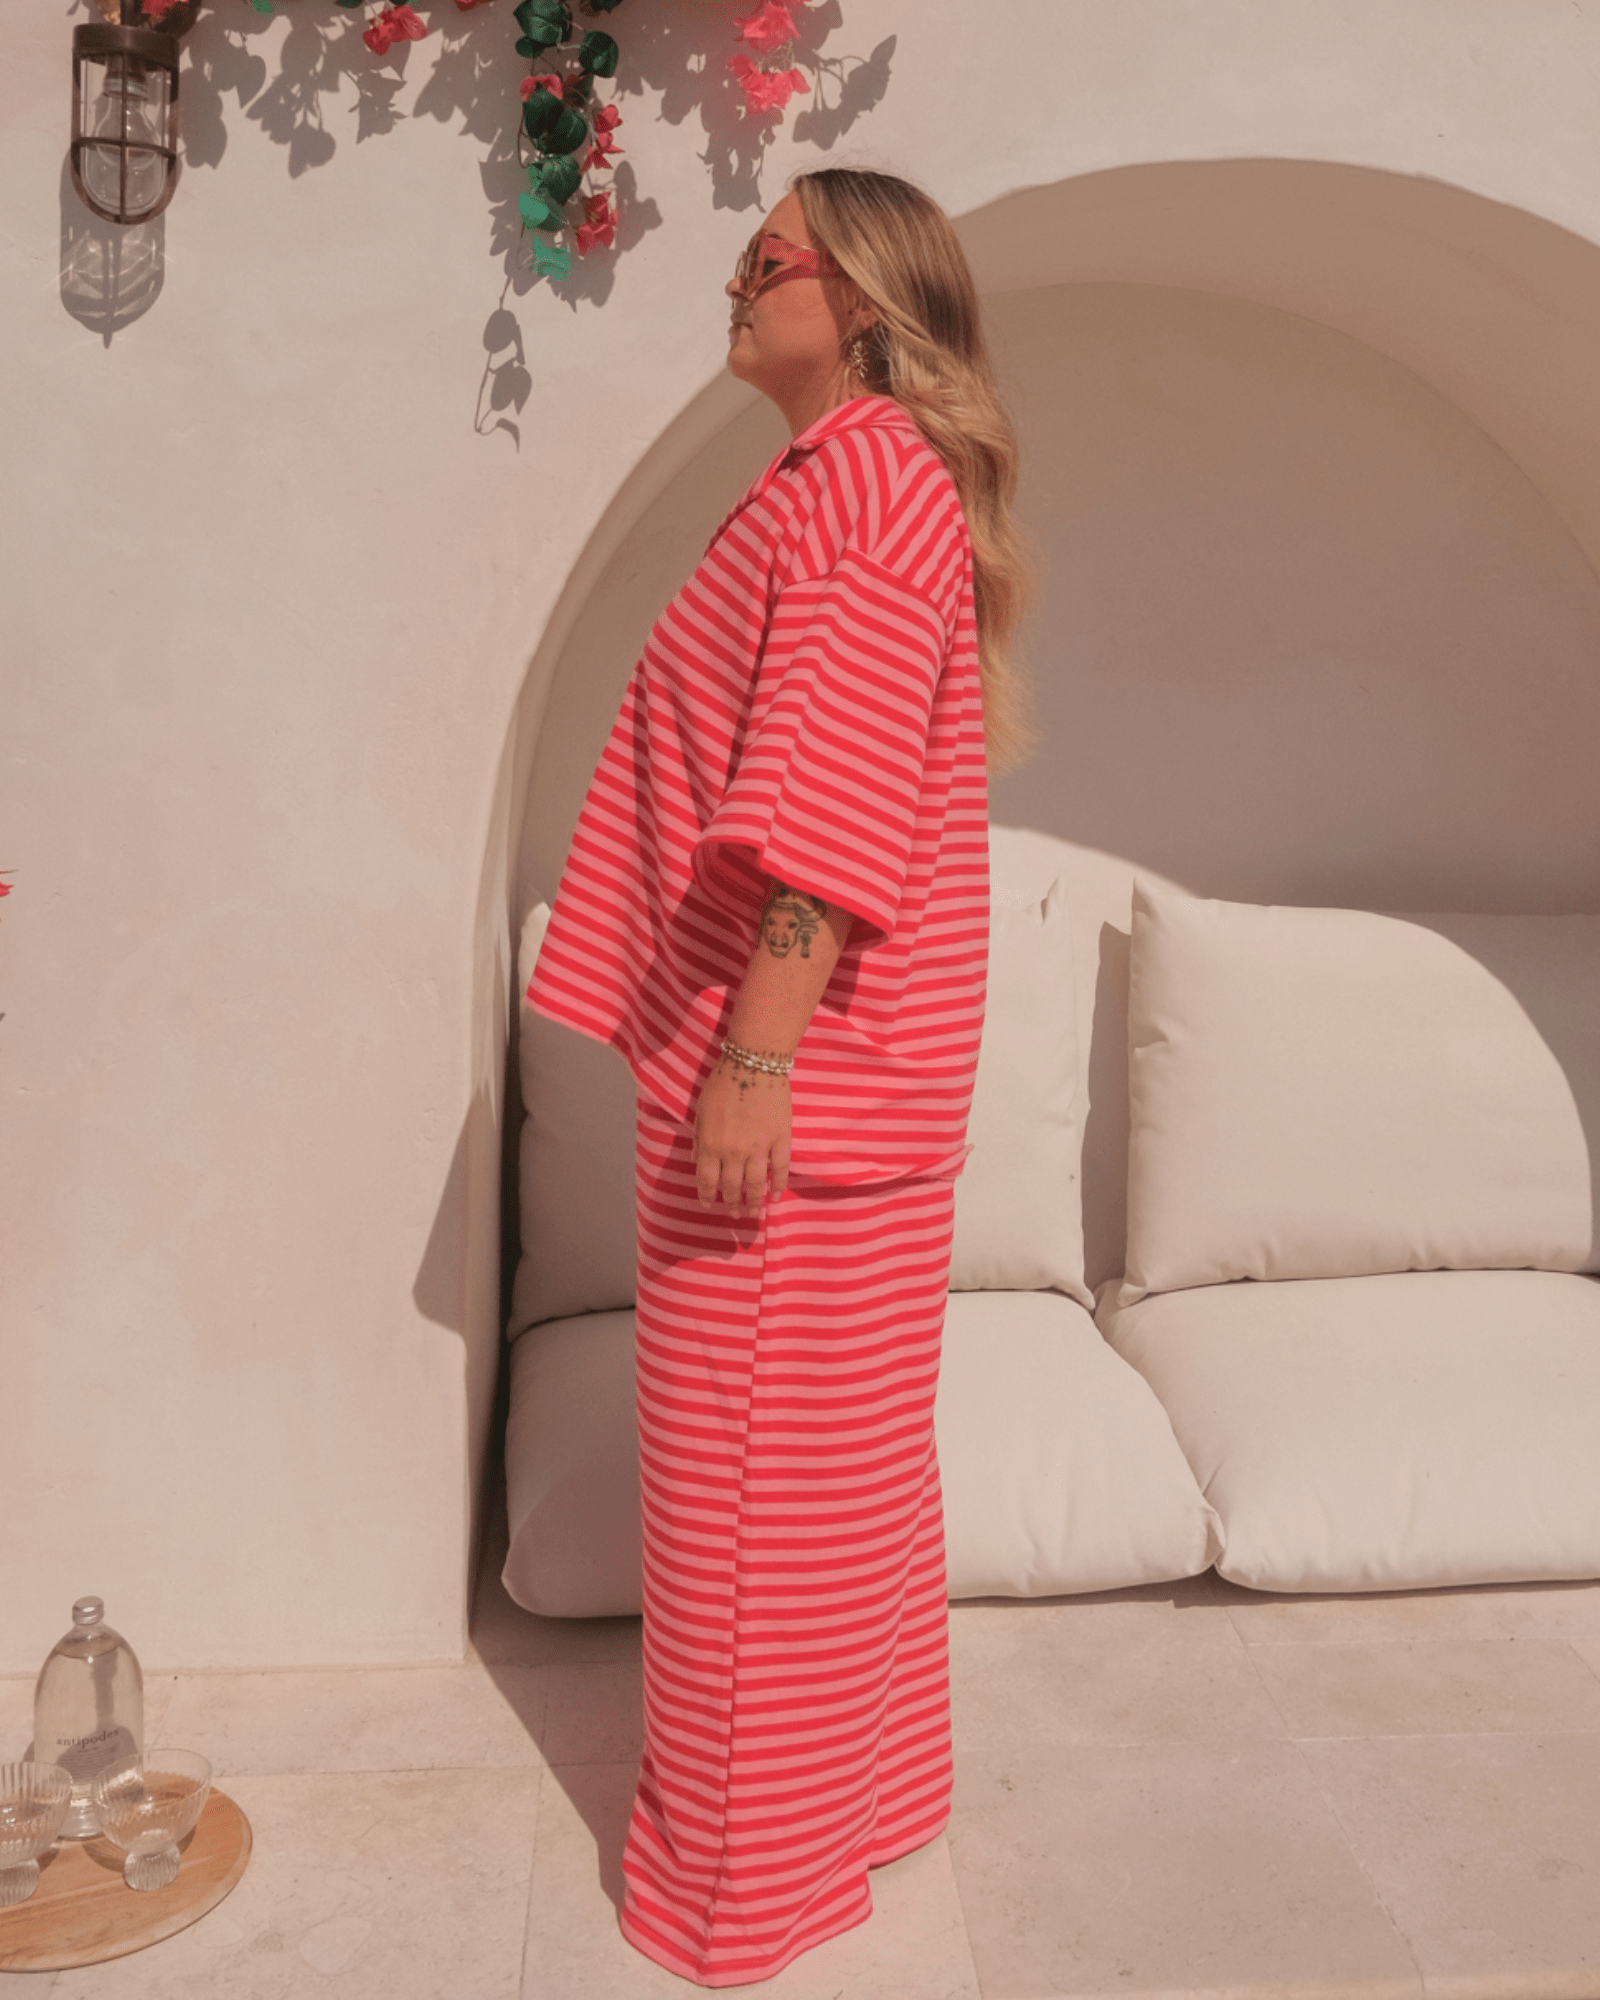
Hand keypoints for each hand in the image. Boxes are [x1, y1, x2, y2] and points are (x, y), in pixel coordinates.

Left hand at [693, 1057, 791, 1214]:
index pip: (707, 1180)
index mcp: (711, 1144)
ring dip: (753, 1201)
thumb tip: (695, 1161)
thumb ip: (698, 1138)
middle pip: (732, 1186)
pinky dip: (778, 1185)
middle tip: (734, 1213)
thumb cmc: (723, 1083)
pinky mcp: (780, 1139)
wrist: (754, 1063)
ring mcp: (759, 1147)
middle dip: (731, 1203)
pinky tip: (775, 1196)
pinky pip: (780, 1169)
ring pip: (756, 1183)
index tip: (709, 1204)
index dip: (707, 1195)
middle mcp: (734, 1151)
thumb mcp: (701, 1110)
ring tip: (753, 1211)